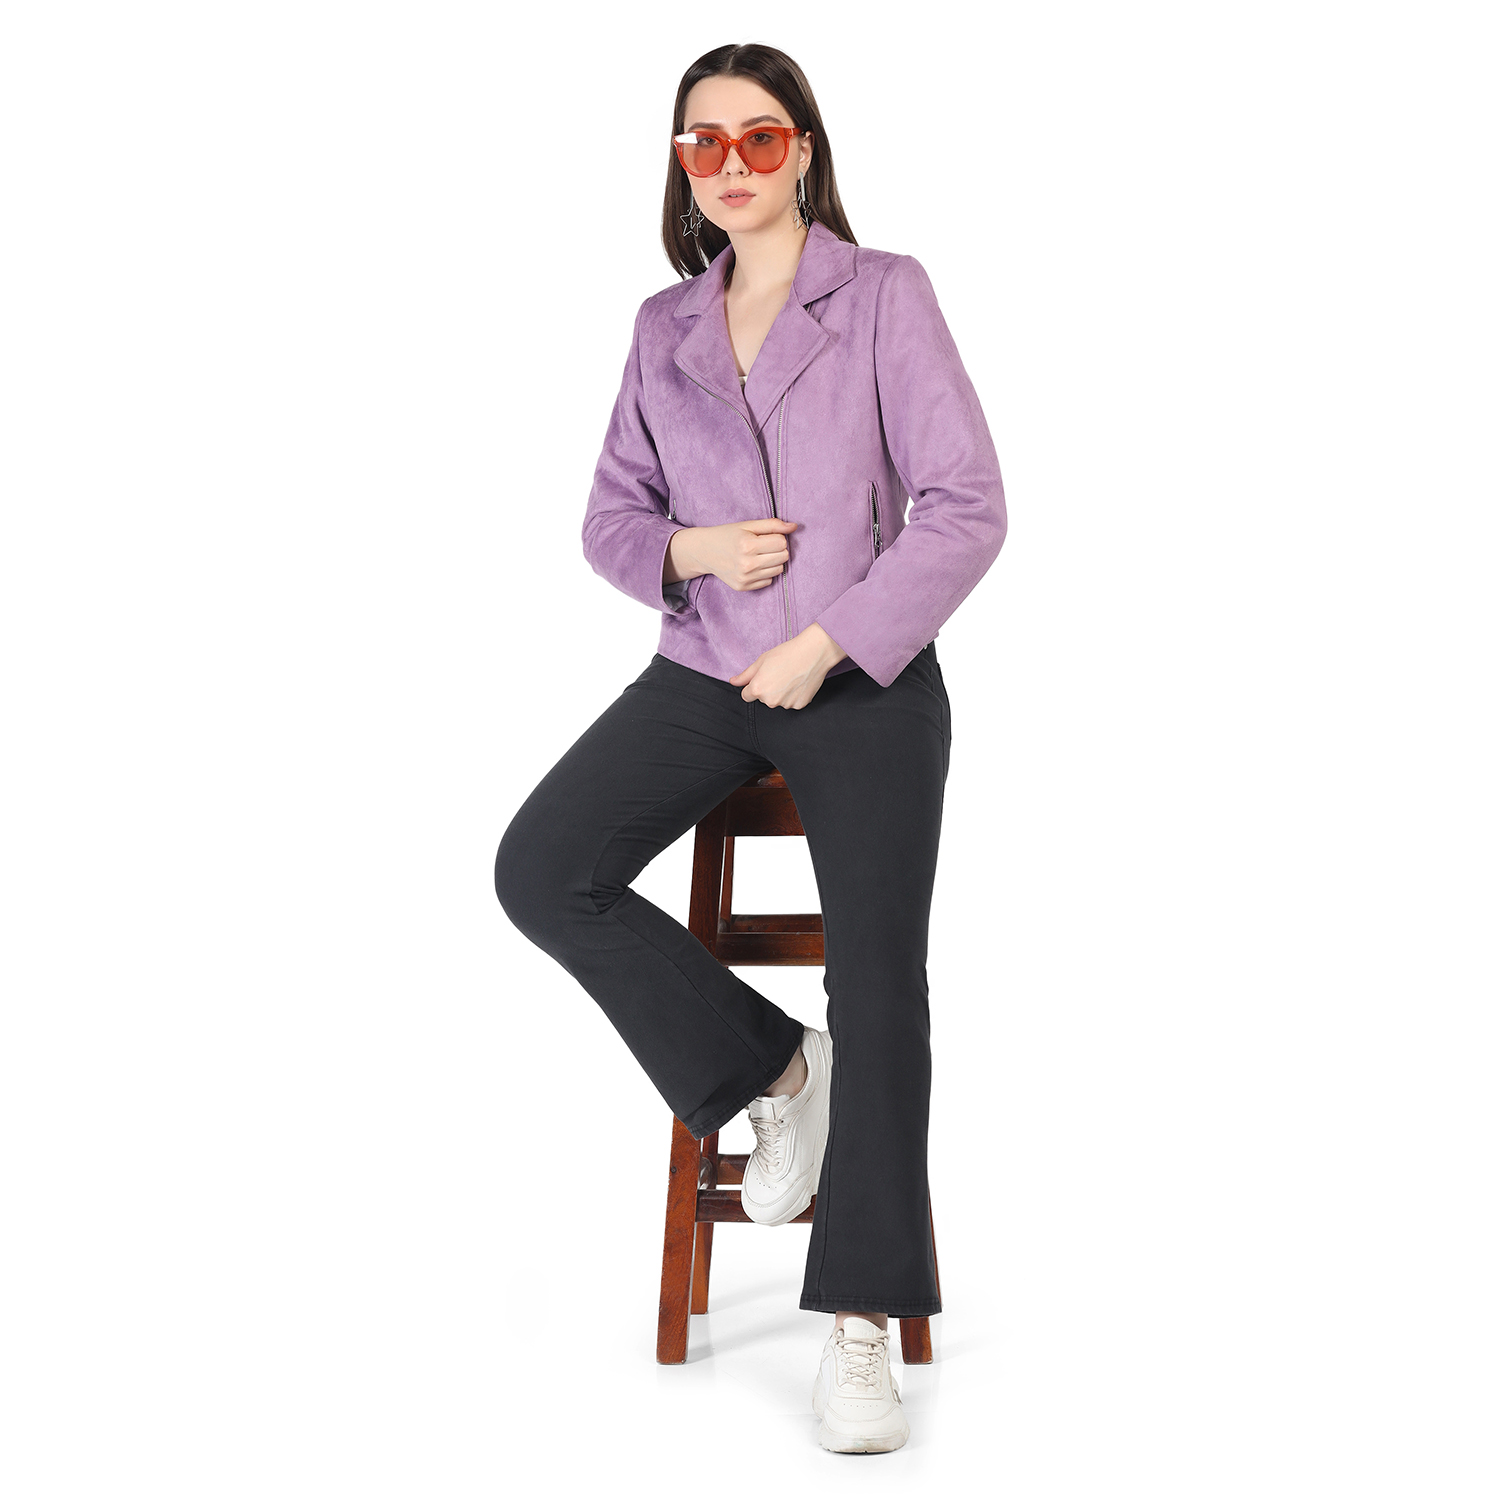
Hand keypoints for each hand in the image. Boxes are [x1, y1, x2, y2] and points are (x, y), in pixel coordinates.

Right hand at [664, 518, 796, 590]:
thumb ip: (772, 524)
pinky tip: (752, 565)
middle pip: (784, 557)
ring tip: (758, 555)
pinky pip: (769, 581)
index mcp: (748, 545)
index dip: (777, 537)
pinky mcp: (743, 587)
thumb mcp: (747, 525)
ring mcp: (745, 578)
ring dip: (773, 561)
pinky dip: (764, 573)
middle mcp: (747, 564)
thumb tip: (795, 527)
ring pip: (779, 570)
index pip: (782, 542)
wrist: (703, 552)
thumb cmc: (727, 535)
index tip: (766, 536)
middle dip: (777, 549)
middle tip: (763, 545)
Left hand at [730, 624, 848, 709]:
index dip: (753, 685)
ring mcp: (786, 704)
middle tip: (779, 673)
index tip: (763, 677)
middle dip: (768, 689)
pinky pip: (792, 702)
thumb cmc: (787, 653)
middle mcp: (770, 701)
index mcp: (758, 689)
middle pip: (763, 698)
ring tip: (790, 676)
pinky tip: (799, 682)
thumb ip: (745, 675)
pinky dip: (794, 695)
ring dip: (781, 693)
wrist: (813, 653)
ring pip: (778, 701)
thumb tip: (733, 682)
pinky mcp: (800, 705)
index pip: (747, 695)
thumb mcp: (761, 661)